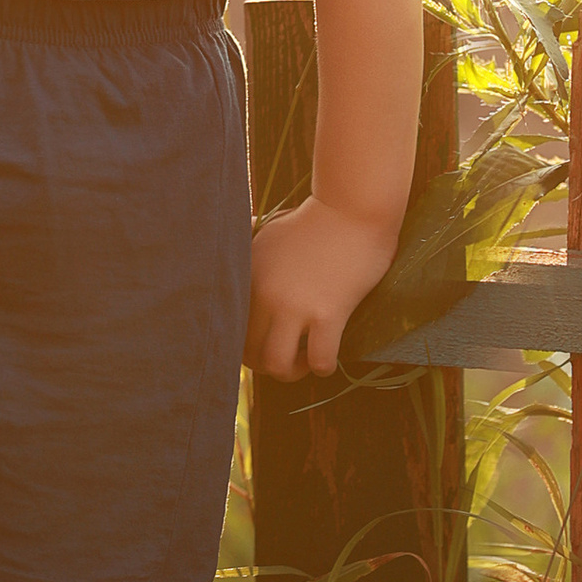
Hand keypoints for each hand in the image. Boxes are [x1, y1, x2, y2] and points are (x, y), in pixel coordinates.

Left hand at [245, 197, 399, 382]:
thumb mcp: (268, 231)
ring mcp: (295, 305)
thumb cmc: (314, 220)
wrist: (352, 208)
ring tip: (303, 361)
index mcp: (248, 276)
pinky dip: (322, 368)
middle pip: (250, 353)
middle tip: (285, 357)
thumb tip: (233, 243)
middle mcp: (265, 293)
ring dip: (290, 373)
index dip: (243, 346)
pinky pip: (319, 361)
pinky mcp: (328, 314)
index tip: (261, 345)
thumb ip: (247, 249)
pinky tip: (327, 359)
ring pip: (276, 365)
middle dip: (265, 364)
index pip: (230, 328)